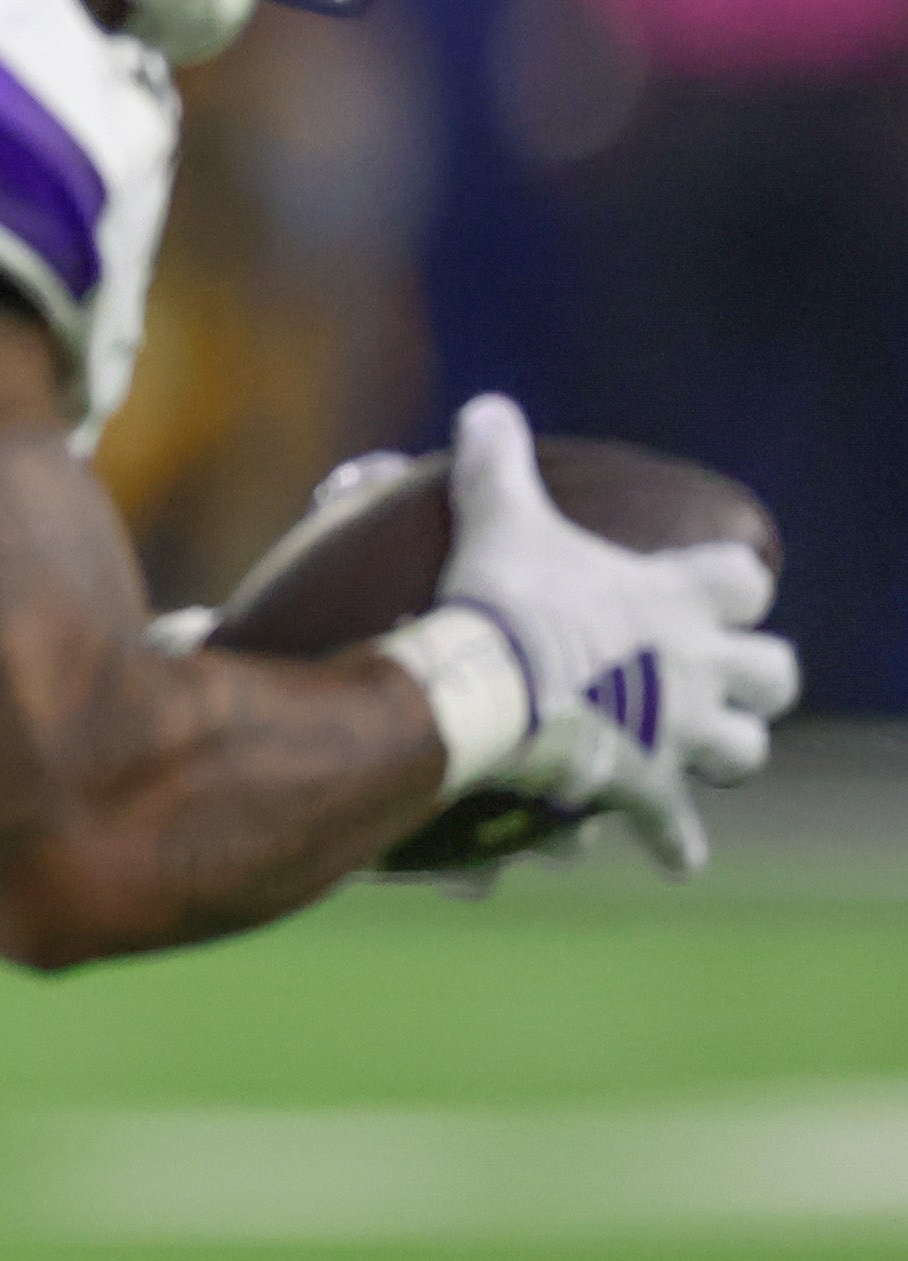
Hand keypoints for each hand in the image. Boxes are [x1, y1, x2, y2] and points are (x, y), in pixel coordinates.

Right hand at [386, 395, 800, 871]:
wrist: (491, 686)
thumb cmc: (505, 597)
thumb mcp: (500, 517)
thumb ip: (498, 464)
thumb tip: (485, 407)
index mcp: (679, 598)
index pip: (745, 583)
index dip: (734, 586)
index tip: (715, 591)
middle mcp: (700, 667)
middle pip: (775, 675)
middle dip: (756, 680)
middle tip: (715, 681)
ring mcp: (681, 732)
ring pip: (744, 752)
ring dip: (725, 753)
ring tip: (697, 755)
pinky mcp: (648, 785)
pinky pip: (675, 828)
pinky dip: (673, 841)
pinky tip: (671, 852)